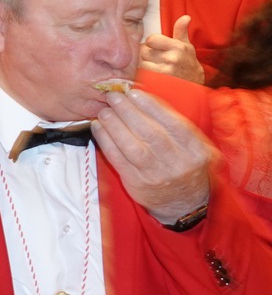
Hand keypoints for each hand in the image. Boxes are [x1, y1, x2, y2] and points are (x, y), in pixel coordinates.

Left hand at [91, 87, 212, 223]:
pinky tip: (98, 127)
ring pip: (133, 147)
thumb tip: (147, 99)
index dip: (152, 107)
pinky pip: (118, 159)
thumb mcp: (194, 146)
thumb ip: (177, 126)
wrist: (183, 202)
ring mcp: (156, 174)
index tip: (134, 92)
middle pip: (151, 134)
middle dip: (129, 112)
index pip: (174, 124)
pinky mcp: (136, 183)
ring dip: (115, 126)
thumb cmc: (185, 164)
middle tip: (114, 97)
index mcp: (195, 150)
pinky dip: (105, 141)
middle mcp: (177, 163)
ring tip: (104, 111)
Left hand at [139, 15, 203, 83]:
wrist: (195, 87)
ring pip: (142, 63)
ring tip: (156, 68)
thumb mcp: (186, 46)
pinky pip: (142, 75)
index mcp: (177, 47)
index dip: (151, 43)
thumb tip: (186, 17)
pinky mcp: (159, 83)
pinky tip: (154, 76)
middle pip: (144, 51)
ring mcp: (165, 72)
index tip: (156, 47)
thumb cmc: (188, 63)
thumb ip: (181, 31)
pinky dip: (145, 76)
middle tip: (157, 59)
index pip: (151, 39)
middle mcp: (171, 58)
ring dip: (146, 65)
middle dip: (147, 55)